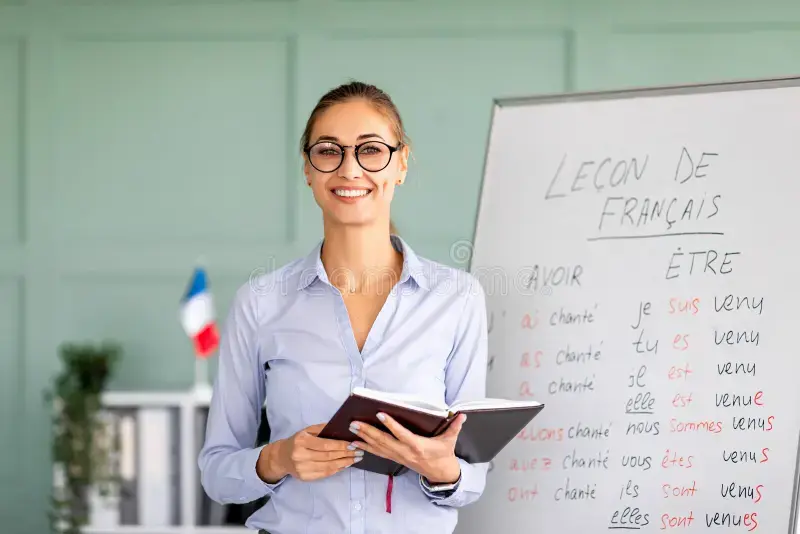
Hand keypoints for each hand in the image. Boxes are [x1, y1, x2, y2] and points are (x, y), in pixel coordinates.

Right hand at [258, 423, 362, 481]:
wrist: (281, 457)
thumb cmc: (297, 441)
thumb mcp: (307, 430)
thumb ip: (323, 429)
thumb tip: (341, 428)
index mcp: (301, 441)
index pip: (325, 445)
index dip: (340, 445)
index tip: (353, 444)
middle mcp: (300, 456)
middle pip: (328, 456)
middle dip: (346, 454)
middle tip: (359, 452)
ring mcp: (302, 469)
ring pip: (328, 467)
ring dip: (344, 463)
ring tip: (356, 459)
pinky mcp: (304, 478)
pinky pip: (325, 474)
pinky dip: (337, 469)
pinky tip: (345, 465)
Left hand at [349, 413, 464, 483]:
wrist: (440, 473)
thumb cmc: (443, 454)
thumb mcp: (450, 441)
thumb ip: (455, 427)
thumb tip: (462, 415)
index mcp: (417, 446)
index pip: (401, 434)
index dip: (391, 425)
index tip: (380, 414)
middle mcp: (405, 452)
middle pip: (383, 441)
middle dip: (368, 432)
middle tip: (354, 422)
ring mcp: (398, 456)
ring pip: (378, 447)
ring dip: (363, 438)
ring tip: (351, 430)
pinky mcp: (395, 458)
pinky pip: (377, 453)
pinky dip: (365, 447)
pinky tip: (354, 443)